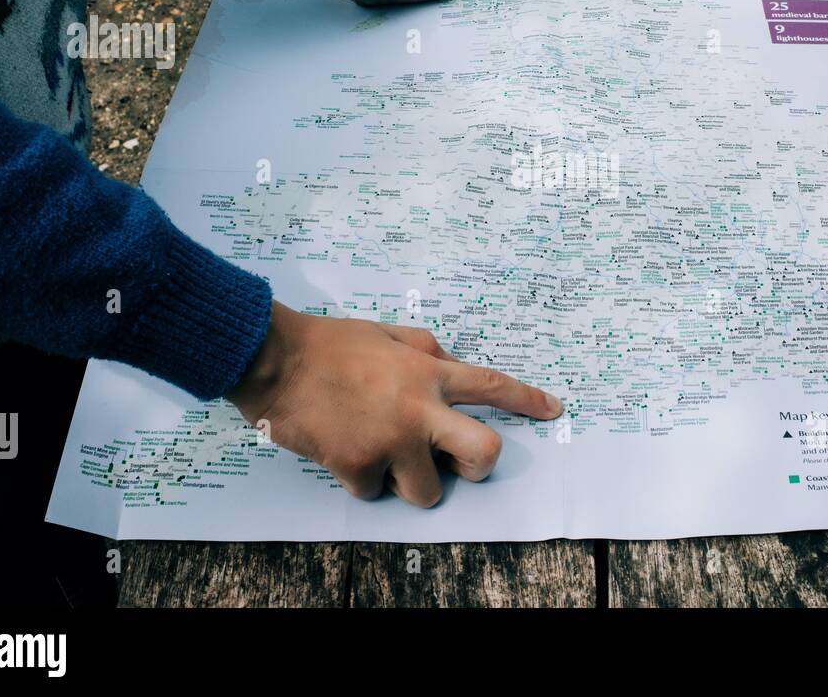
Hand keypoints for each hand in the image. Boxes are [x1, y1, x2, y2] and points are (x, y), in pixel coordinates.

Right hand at [228, 301, 562, 506]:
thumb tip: (450, 368)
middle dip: (479, 466)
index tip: (552, 410)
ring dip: (410, 479)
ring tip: (383, 452)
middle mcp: (420, 410)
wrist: (275, 361)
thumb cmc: (330, 343)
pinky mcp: (357, 466)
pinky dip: (362, 479)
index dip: (527, 400)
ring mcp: (391, 442)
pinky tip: (344, 450)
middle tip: (459, 461)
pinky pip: (375, 493)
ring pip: (429, 491)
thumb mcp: (389, 333)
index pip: (491, 386)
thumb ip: (427, 352)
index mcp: (429, 373)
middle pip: (484, 454)